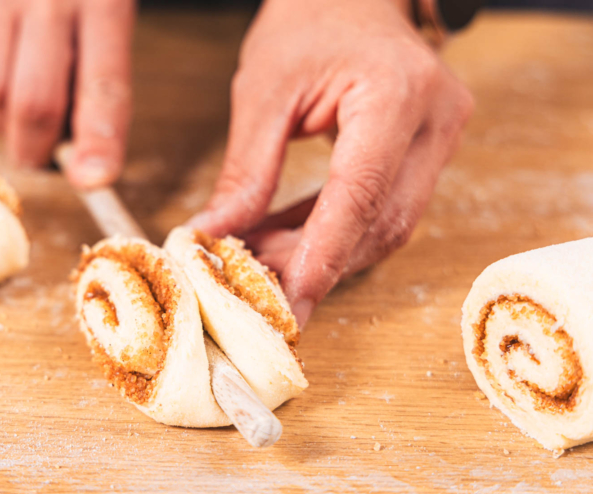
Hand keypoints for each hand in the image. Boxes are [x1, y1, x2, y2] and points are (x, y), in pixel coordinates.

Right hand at [0, 0, 134, 186]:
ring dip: (4, 128)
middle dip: (38, 152)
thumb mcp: (109, 8)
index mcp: (103, 0)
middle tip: (46, 160)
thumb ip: (100, 75)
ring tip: (22, 119)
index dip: (99, 140)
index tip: (94, 181)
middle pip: (34, 103)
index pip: (104, 83)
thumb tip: (83, 156)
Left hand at [188, 0, 472, 326]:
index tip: (288, 302)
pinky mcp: (430, 153)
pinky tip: (288, 238)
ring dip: (324, 254)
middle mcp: (436, 121)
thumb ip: (246, 170)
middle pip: (381, 223)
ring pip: (387, 226)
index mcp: (397, 93)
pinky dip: (334, 233)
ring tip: (264, 259)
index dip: (322, 256)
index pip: (360, 194)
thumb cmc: (310, 22)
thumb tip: (216, 236)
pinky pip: (384, 211)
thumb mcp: (263, 90)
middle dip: (316, 262)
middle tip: (256, 281)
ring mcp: (442, 139)